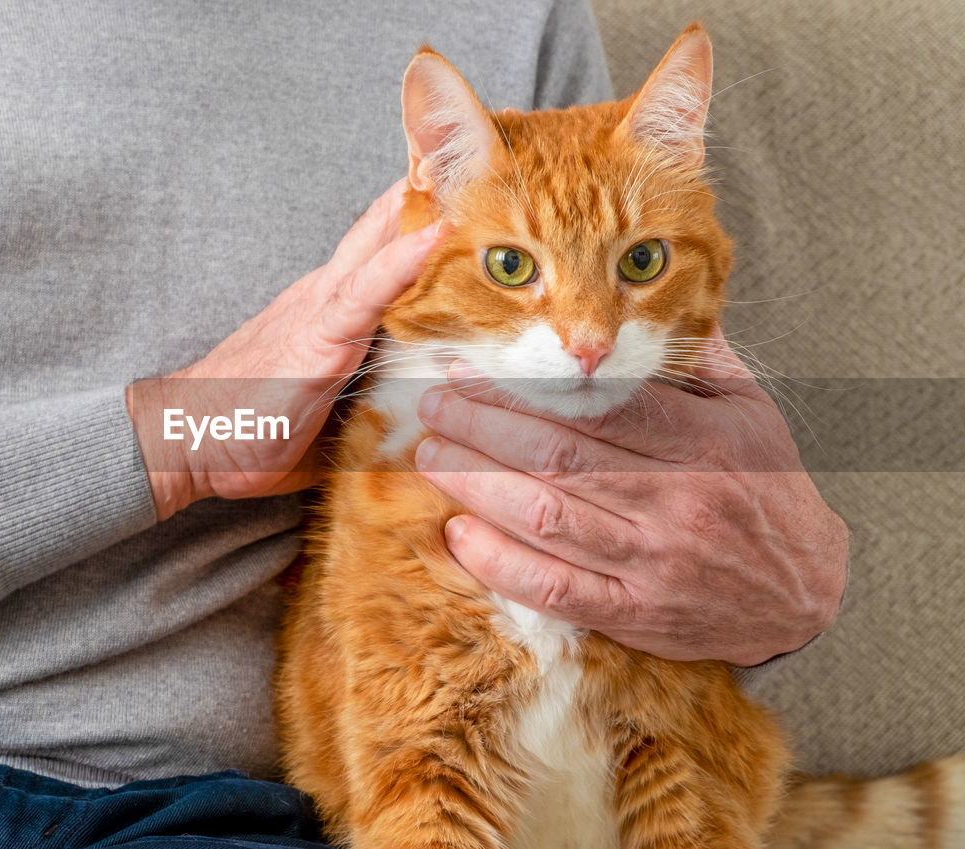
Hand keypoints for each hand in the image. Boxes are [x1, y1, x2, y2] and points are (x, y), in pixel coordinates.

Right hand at [128, 179, 442, 520]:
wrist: (183, 440)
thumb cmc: (251, 428)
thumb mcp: (323, 405)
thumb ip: (368, 393)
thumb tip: (419, 405)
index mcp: (331, 307)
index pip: (383, 248)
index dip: (423, 212)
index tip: (468, 178)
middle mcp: (328, 296)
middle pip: (385, 227)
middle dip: (431, 186)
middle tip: (484, 141)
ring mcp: (321, 312)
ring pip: (381, 244)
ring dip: (425, 207)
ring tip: (475, 167)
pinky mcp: (316, 341)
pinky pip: (365, 294)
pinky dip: (400, 261)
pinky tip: (433, 235)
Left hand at [413, 330, 848, 665]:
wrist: (802, 591)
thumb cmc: (765, 488)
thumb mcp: (749, 410)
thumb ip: (694, 356)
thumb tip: (640, 292)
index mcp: (703, 443)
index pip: (598, 407)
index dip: (522, 388)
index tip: (470, 370)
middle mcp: (676, 502)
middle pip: (559, 457)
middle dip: (482, 427)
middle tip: (433, 405)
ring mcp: (653, 563)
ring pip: (546, 518)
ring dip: (476, 486)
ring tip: (431, 457)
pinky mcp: (634, 614)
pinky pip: (553, 589)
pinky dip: (499, 563)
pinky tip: (458, 535)